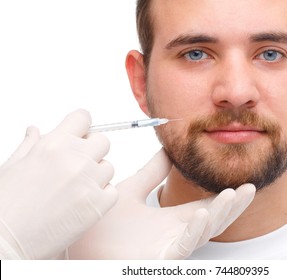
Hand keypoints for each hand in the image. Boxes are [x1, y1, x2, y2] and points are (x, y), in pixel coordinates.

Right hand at [0, 109, 117, 258]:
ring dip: (97, 175)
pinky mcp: (99, 205)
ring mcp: (89, 182)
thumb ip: (30, 145)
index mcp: (53, 145)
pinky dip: (103, 196)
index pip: (83, 118)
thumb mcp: (12, 167)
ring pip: (109, 167)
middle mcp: (75, 160)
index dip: (82, 126)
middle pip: (103, 141)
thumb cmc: (5, 207)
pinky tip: (83, 203)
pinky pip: (113, 191)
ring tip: (76, 189)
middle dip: (92, 150)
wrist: (6, 245)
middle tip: (78, 165)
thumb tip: (35, 130)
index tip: (81, 134)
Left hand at [68, 149, 254, 258]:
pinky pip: (182, 246)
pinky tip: (203, 214)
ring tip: (232, 195)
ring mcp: (168, 248)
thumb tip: (166, 151)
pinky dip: (194, 231)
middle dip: (233, 206)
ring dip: (220, 214)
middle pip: (213, 220)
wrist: (80, 244)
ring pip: (203, 233)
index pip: (206, 207)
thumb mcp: (131, 190)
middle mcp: (174, 235)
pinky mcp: (159, 260)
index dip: (224, 197)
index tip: (240, 183)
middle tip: (250, 188)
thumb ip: (151, 173)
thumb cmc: (103, 223)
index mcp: (171, 220)